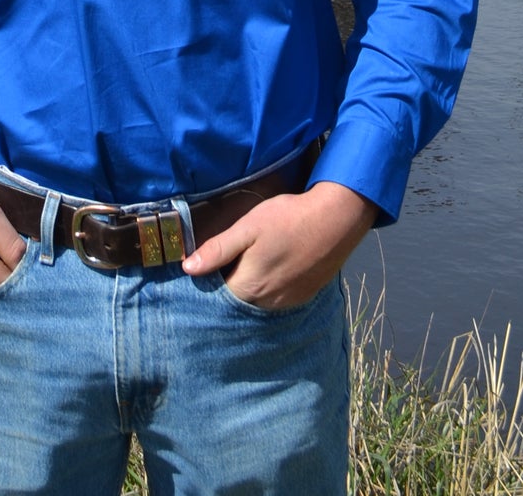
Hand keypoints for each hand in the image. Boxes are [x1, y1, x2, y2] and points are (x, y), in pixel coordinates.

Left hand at [183, 179, 377, 309]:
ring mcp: (287, 301)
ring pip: (257, 301)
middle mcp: (267, 302)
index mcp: (249, 287)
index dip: (209, 278)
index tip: (205, 264)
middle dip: (228, 284)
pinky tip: (270, 267)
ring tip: (249, 262)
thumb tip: (188, 268)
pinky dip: (268, 288)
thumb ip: (218, 250)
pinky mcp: (304, 296)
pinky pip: (277, 299)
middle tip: (227, 260)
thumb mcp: (247, 228)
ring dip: (249, 287)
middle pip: (237, 300)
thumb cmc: (287, 219)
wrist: (335, 220)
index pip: (217, 294)